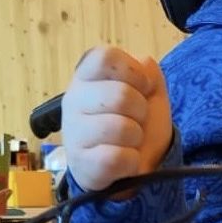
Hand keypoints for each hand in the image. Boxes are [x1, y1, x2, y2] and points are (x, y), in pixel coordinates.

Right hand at [62, 46, 172, 190]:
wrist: (136, 160)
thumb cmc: (137, 117)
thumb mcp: (148, 87)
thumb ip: (146, 70)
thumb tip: (142, 67)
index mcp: (87, 76)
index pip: (105, 58)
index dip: (133, 71)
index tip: (143, 86)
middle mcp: (73, 100)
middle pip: (120, 95)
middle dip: (142, 110)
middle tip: (137, 118)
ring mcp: (72, 133)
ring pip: (120, 128)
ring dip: (136, 137)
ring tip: (129, 139)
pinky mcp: (80, 164)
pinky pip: (116, 158)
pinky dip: (131, 161)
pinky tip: (124, 160)